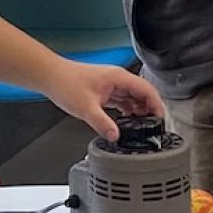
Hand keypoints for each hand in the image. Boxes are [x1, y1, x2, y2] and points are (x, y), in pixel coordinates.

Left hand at [42, 62, 163, 141]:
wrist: (51, 76)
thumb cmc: (66, 83)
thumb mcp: (86, 108)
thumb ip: (102, 123)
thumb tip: (116, 135)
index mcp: (118, 78)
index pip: (147, 90)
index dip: (157, 105)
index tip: (160, 120)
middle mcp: (118, 79)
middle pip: (143, 94)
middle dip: (150, 110)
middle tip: (151, 127)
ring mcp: (112, 84)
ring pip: (133, 97)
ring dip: (139, 111)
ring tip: (141, 127)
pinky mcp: (105, 90)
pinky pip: (123, 100)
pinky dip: (128, 110)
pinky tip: (126, 121)